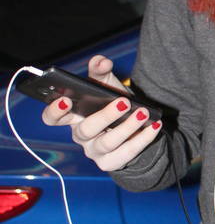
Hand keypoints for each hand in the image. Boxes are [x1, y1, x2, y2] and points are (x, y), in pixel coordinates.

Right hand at [41, 55, 161, 171]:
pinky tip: (153, 125)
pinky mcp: (111, 162)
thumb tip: (102, 61)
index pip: (52, 118)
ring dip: (128, 127)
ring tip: (143, 113)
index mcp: (72, 117)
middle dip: (105, 116)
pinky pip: (127, 153)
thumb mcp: (105, 85)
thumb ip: (100, 70)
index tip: (65, 100)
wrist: (133, 129)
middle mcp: (80, 136)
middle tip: (124, 102)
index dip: (54, 111)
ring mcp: (95, 151)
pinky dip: (142, 139)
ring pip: (108, 142)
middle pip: (86, 129)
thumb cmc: (112, 104)